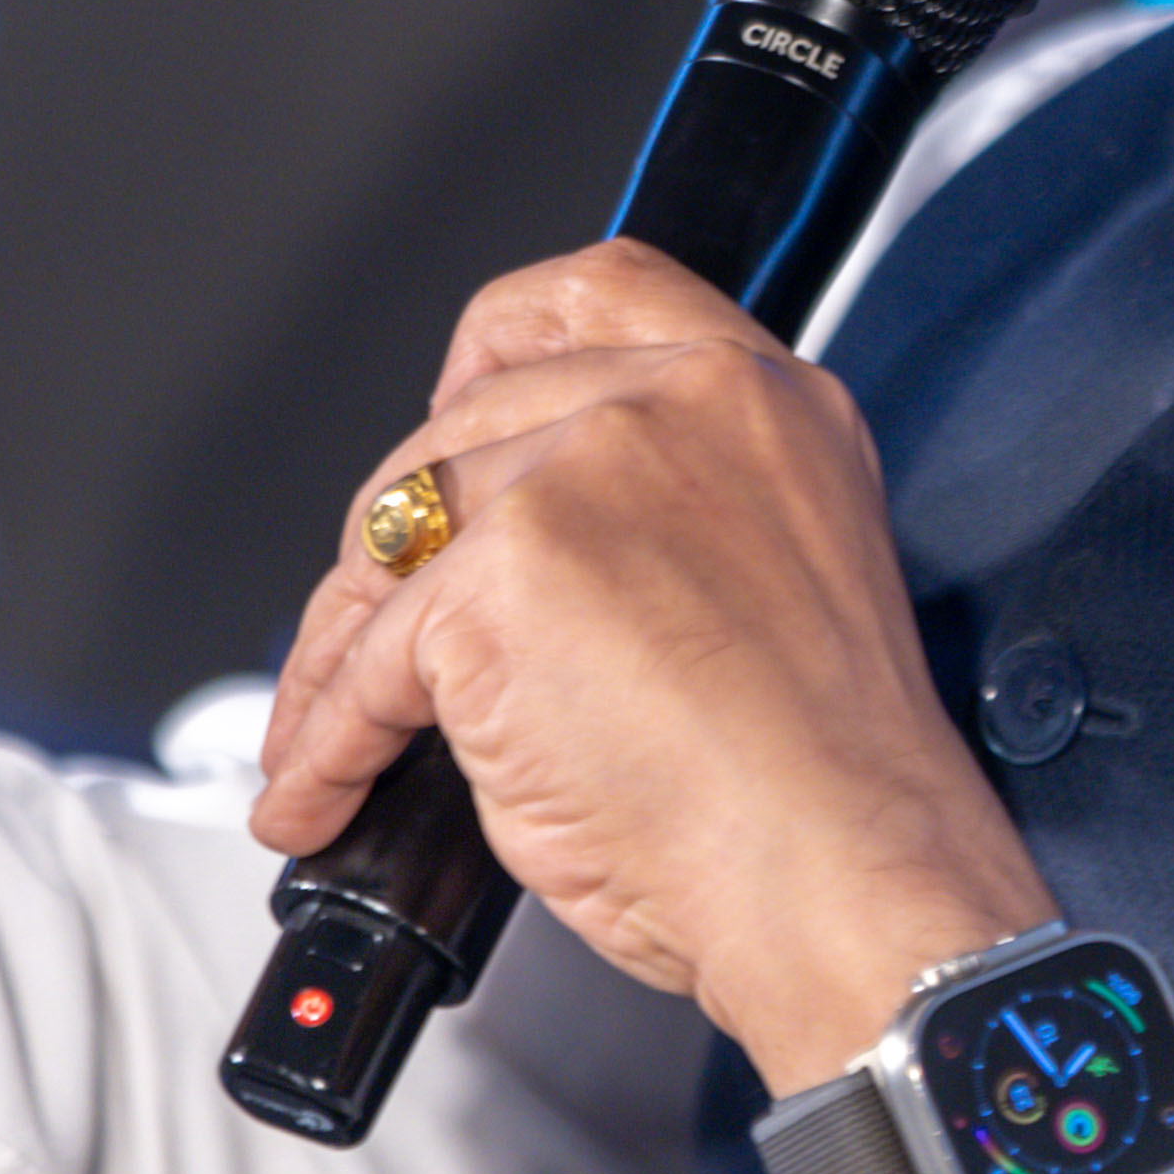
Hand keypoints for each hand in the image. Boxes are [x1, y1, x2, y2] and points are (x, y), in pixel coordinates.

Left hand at [251, 243, 1052, 1095]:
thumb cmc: (830, 788)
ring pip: (395, 539)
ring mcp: (581, 480)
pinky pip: (364, 663)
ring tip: (329, 735)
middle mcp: (675, 409)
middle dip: (396, 552)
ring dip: (340, 653)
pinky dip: (326, 739)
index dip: (495, 352)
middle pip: (459, 430)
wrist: (847, 882)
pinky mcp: (499, 578)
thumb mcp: (780, 580)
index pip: (593, 291)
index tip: (452, 407)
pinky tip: (326, 791)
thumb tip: (531, 550)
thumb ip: (669, 517)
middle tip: (372, 636)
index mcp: (760, 402)